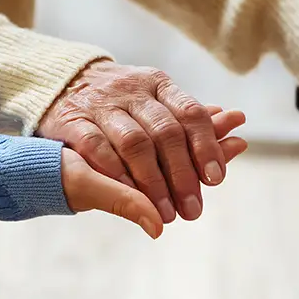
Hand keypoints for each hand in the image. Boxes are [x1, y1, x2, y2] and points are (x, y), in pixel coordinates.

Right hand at [38, 61, 237, 224]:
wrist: (61, 86)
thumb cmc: (120, 106)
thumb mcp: (156, 107)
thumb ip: (192, 123)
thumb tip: (238, 129)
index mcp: (157, 84)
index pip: (190, 113)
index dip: (207, 146)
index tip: (216, 179)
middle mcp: (131, 90)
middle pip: (165, 132)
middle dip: (182, 175)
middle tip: (192, 210)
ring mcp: (100, 104)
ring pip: (134, 142)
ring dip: (153, 182)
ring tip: (165, 213)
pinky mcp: (71, 119)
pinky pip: (97, 146)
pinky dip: (117, 173)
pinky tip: (131, 197)